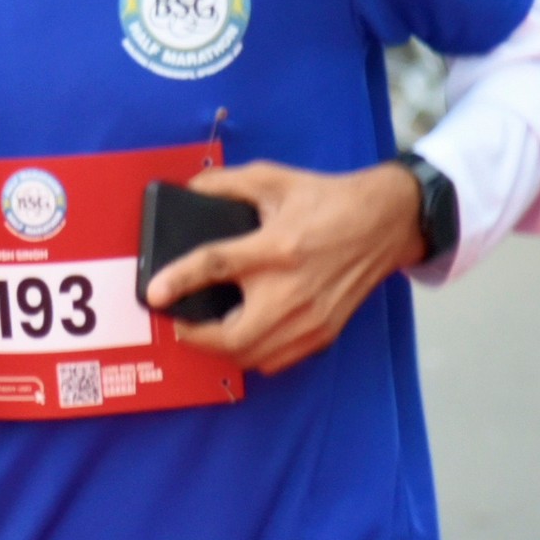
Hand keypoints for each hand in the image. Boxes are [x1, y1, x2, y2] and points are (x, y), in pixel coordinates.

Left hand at [141, 160, 424, 375]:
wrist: (385, 223)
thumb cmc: (328, 200)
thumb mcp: (275, 178)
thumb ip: (227, 184)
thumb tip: (192, 190)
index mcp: (277, 246)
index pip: (217, 266)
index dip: (179, 280)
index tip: (155, 294)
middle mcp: (293, 288)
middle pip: (232, 336)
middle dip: (195, 336)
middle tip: (181, 321)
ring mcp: (310, 317)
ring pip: (252, 356)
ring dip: (221, 348)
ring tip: (207, 330)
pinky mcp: (323, 333)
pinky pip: (276, 361)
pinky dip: (252, 355)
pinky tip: (244, 335)